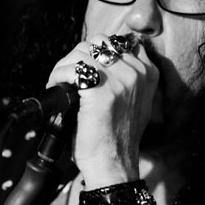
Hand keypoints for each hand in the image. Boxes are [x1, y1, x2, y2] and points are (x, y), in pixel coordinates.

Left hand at [45, 33, 157, 187]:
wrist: (112, 163)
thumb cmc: (117, 136)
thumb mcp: (134, 101)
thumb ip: (126, 77)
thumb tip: (99, 59)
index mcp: (148, 72)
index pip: (115, 41)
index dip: (93, 53)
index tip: (82, 69)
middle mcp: (136, 71)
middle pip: (96, 42)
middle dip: (77, 57)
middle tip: (67, 77)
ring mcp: (120, 79)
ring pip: (81, 53)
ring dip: (64, 66)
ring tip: (59, 83)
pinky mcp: (100, 90)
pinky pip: (71, 70)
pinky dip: (58, 76)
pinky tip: (57, 88)